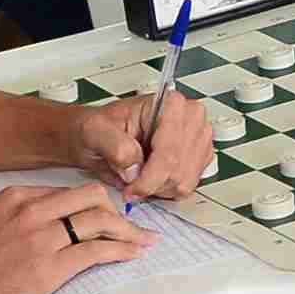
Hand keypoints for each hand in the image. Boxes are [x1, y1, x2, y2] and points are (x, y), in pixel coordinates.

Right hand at [0, 181, 143, 293]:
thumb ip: (10, 218)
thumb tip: (35, 223)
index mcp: (14, 199)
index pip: (66, 191)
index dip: (90, 203)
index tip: (103, 212)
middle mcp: (32, 213)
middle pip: (91, 198)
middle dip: (116, 210)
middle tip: (130, 224)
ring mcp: (43, 239)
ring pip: (100, 222)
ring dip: (128, 231)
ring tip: (142, 239)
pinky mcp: (51, 269)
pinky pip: (97, 252)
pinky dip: (121, 251)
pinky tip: (131, 254)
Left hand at [57, 86, 215, 205]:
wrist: (101, 133)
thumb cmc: (101, 127)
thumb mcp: (94, 131)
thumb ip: (114, 146)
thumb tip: (134, 168)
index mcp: (170, 104)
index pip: (169, 152)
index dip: (149, 177)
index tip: (131, 187)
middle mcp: (190, 117)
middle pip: (179, 169)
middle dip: (152, 183)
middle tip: (130, 183)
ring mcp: (198, 136)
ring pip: (184, 180)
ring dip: (158, 188)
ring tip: (139, 177)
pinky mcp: (200, 154)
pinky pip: (187, 185)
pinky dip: (166, 189)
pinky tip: (151, 177)